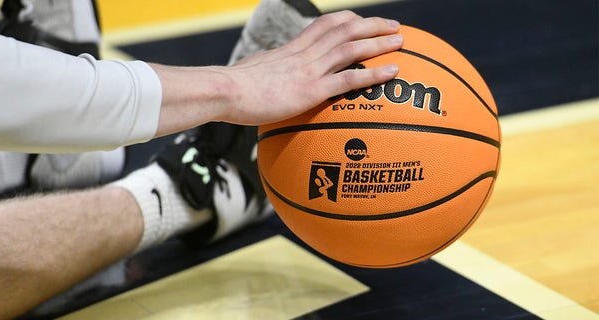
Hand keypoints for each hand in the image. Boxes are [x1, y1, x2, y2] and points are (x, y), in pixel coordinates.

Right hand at [221, 10, 402, 124]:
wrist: (224, 90)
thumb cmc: (231, 87)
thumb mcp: (250, 73)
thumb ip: (264, 75)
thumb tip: (263, 85)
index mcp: (290, 48)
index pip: (323, 25)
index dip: (346, 20)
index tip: (361, 20)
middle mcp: (304, 54)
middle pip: (344, 30)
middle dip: (372, 25)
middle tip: (393, 25)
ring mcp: (309, 70)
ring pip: (352, 48)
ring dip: (379, 42)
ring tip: (401, 41)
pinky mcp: (311, 90)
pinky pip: (349, 79)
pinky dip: (373, 74)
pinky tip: (392, 72)